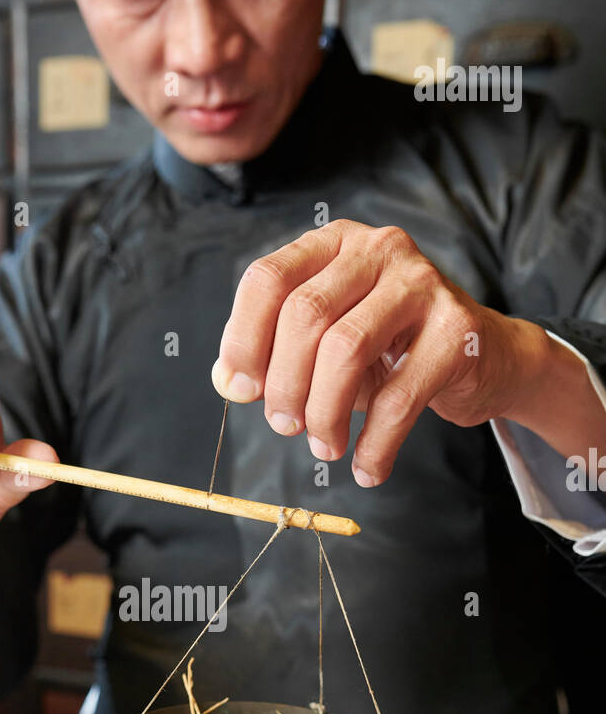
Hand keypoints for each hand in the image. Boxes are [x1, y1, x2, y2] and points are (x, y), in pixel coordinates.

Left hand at [211, 219, 553, 485]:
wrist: (484, 358)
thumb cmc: (391, 352)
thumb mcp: (325, 345)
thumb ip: (274, 357)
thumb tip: (228, 382)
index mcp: (334, 245)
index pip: (268, 279)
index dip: (243, 339)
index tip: (240, 390)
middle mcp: (377, 249)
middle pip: (305, 315)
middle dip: (285, 384)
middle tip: (285, 427)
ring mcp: (422, 283)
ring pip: (346, 349)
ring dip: (324, 412)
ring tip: (324, 447)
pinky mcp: (457, 329)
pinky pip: (399, 397)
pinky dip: (375, 444)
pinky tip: (367, 468)